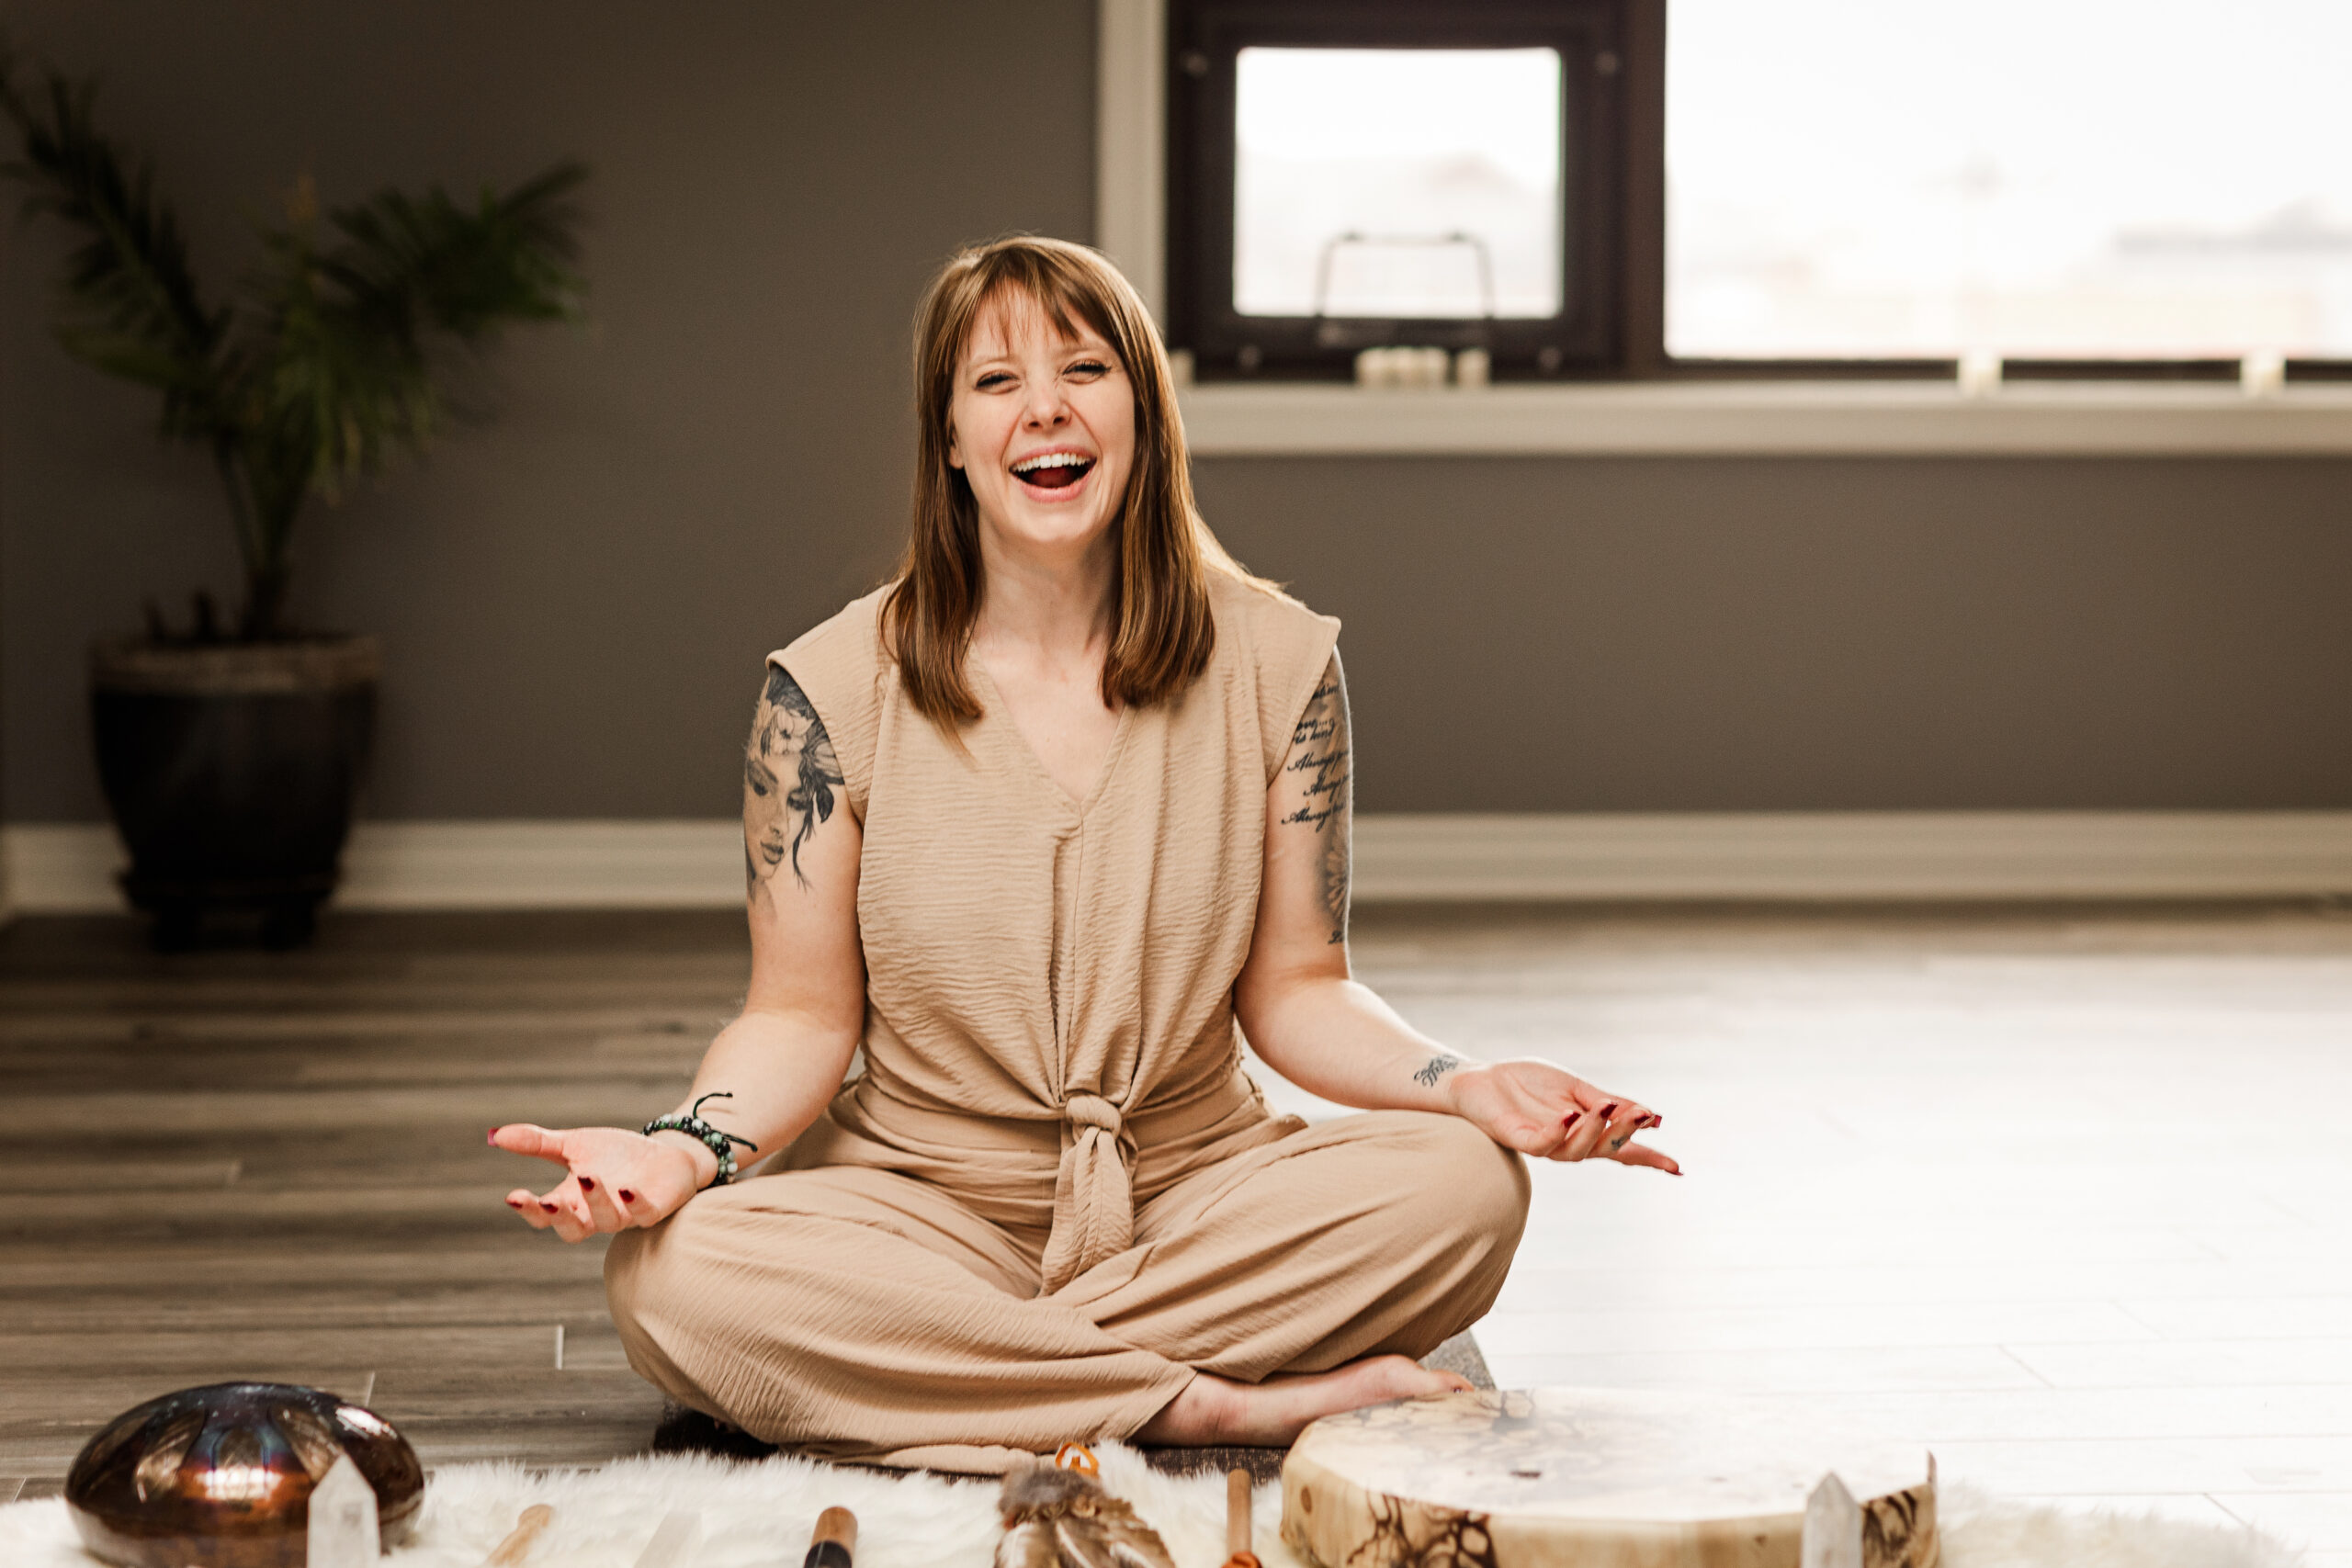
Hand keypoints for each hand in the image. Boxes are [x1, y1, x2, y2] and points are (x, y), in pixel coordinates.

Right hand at [489, 1124, 704, 1240]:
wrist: (665, 1155)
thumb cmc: (615, 1156)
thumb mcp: (574, 1145)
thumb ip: (538, 1143)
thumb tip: (495, 1135)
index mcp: (572, 1201)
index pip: (543, 1216)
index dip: (528, 1210)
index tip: (512, 1196)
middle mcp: (596, 1213)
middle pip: (572, 1230)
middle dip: (559, 1217)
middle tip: (546, 1201)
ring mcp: (625, 1214)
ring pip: (607, 1221)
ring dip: (596, 1201)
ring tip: (588, 1177)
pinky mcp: (654, 1208)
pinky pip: (643, 1214)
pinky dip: (634, 1203)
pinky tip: (627, 1188)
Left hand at [1443, 1060, 1679, 1173]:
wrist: (1481, 1078)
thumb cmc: (1527, 1085)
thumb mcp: (1576, 1088)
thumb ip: (1608, 1102)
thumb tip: (1651, 1115)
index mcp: (1585, 1131)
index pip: (1621, 1149)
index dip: (1648, 1158)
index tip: (1677, 1168)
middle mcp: (1568, 1143)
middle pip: (1604, 1149)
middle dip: (1625, 1132)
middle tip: (1643, 1115)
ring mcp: (1544, 1144)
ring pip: (1577, 1150)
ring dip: (1595, 1130)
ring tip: (1604, 1107)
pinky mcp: (1519, 1139)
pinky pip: (1543, 1144)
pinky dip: (1559, 1132)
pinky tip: (1568, 1115)